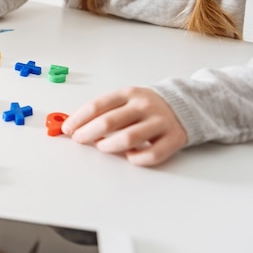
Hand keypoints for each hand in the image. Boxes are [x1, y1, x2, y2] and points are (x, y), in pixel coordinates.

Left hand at [61, 87, 187, 166]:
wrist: (185, 105)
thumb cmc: (146, 106)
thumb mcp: (125, 99)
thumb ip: (103, 110)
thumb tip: (74, 124)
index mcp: (129, 94)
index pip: (97, 106)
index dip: (78, 119)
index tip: (67, 129)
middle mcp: (144, 106)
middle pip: (109, 122)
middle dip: (88, 133)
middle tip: (79, 140)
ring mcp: (160, 122)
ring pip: (129, 138)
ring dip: (109, 146)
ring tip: (102, 147)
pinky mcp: (174, 138)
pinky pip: (152, 155)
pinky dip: (136, 158)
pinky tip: (129, 155)